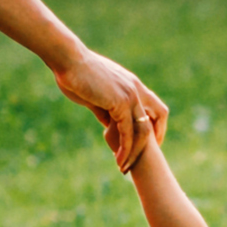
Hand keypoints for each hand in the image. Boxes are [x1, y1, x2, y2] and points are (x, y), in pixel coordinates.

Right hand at [52, 47, 168, 173]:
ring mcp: (130, 95)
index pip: (155, 107)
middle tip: (142, 159)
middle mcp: (136, 89)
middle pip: (158, 117)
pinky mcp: (120, 103)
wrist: (68, 60)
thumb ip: (105, 110)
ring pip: (143, 130)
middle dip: (153, 141)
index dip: (155, 125)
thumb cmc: (75, 74)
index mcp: (132, 84)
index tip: (148, 142)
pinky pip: (128, 132)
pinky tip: (118, 159)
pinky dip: (125, 148)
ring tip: (125, 167)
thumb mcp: (95, 95)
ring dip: (136, 151)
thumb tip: (108, 125)